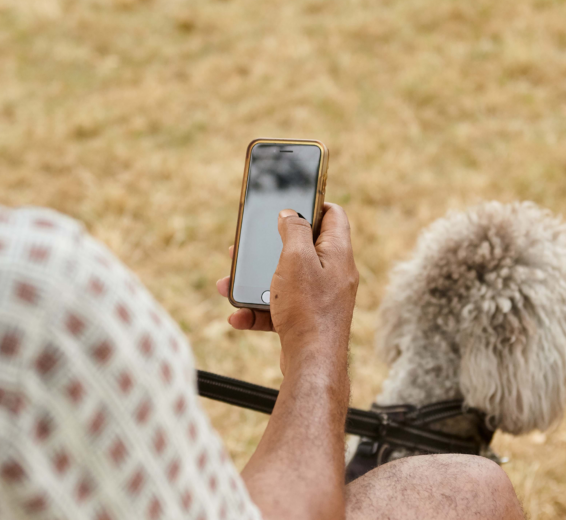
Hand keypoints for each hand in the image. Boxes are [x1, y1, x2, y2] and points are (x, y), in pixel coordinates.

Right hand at [216, 203, 358, 375]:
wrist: (311, 364)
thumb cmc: (308, 310)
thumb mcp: (296, 258)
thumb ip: (293, 229)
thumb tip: (290, 214)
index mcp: (338, 253)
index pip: (333, 215)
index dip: (312, 203)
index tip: (289, 202)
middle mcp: (333, 274)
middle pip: (301, 248)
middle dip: (268, 248)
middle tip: (246, 246)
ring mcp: (320, 299)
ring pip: (283, 280)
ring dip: (254, 281)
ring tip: (227, 283)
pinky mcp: (306, 320)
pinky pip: (278, 308)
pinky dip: (258, 310)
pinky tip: (238, 316)